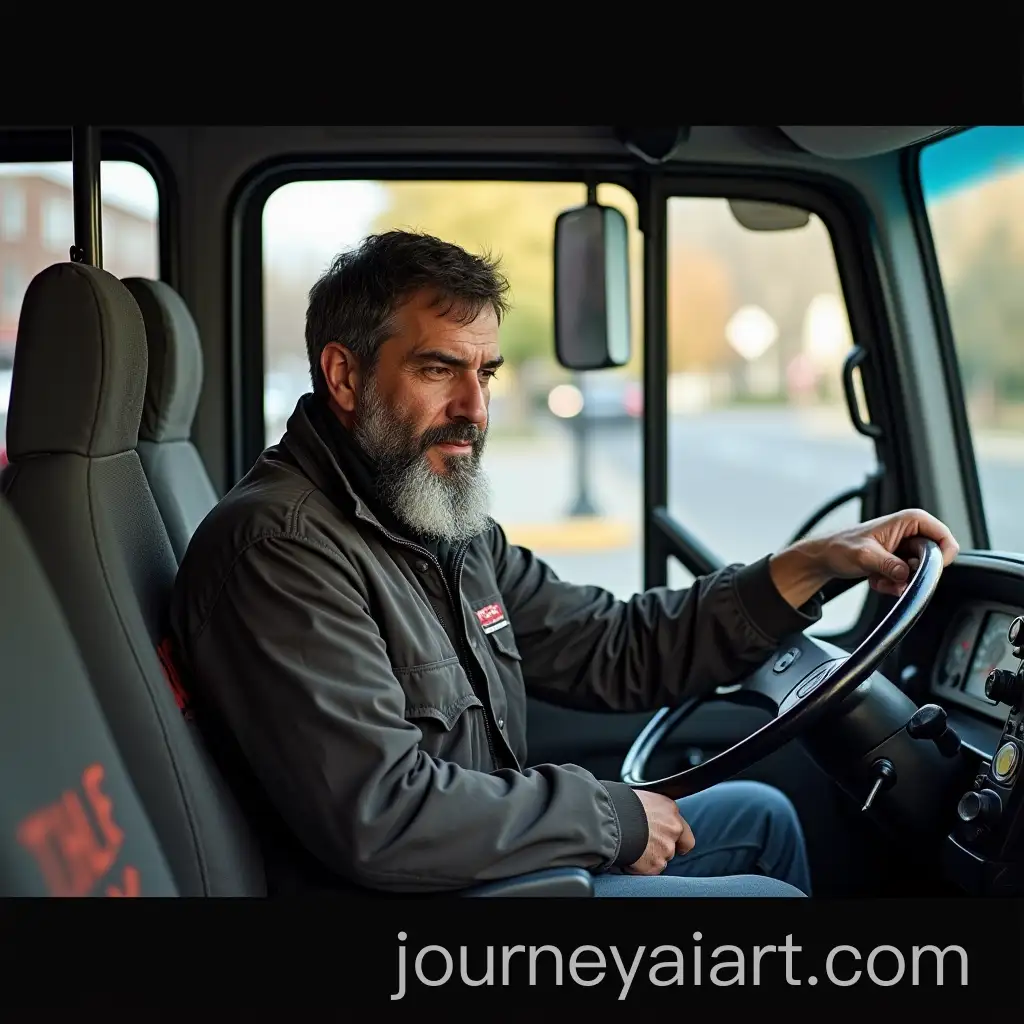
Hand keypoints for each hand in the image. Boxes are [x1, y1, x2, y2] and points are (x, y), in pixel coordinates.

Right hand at [625, 791, 694, 874]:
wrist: (609, 819)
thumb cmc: (619, 804)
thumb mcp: (641, 798)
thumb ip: (651, 811)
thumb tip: (646, 816)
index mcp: (669, 809)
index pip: (683, 830)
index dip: (677, 839)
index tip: (672, 843)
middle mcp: (673, 828)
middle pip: (674, 846)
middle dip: (661, 849)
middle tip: (646, 847)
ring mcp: (666, 848)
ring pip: (661, 859)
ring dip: (649, 858)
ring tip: (632, 848)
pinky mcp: (655, 864)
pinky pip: (649, 870)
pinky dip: (639, 867)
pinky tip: (628, 855)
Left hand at [771, 508, 959, 606]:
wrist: (824, 557)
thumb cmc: (840, 547)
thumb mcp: (864, 555)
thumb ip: (887, 564)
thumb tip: (906, 574)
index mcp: (909, 521)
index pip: (943, 535)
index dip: (943, 555)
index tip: (927, 571)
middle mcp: (911, 533)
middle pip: (933, 559)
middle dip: (914, 574)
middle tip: (893, 576)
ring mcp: (905, 549)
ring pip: (919, 573)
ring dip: (899, 581)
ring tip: (878, 577)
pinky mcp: (899, 562)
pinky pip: (907, 579)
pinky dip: (892, 584)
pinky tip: (875, 579)